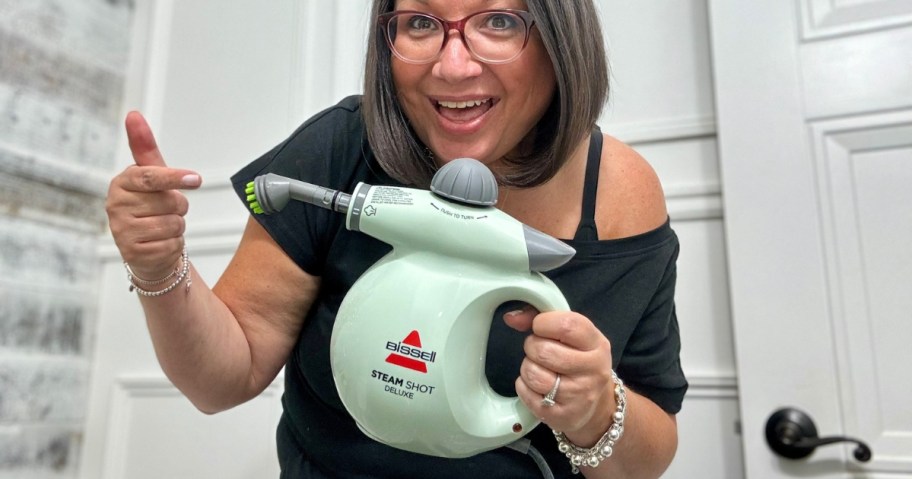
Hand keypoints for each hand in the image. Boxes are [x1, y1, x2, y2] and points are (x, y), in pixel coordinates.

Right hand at [106, 111, 201, 279]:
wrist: (148, 250)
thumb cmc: (151, 207)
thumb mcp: (151, 177)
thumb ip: (145, 147)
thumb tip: (133, 115)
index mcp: (121, 183)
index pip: (150, 177)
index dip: (175, 178)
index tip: (197, 179)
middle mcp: (116, 206)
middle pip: (169, 201)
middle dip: (178, 206)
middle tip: (166, 210)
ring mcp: (122, 231)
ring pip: (173, 223)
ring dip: (177, 226)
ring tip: (162, 227)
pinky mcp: (133, 254)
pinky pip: (172, 244)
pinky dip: (174, 245)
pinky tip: (161, 244)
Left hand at [504, 306, 615, 436]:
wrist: (597, 408)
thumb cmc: (580, 364)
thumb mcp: (574, 337)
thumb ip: (544, 319)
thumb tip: (511, 318)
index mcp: (597, 345)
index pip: (567, 325)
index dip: (543, 323)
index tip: (540, 327)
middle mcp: (593, 371)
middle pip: (544, 351)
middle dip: (532, 346)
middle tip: (539, 351)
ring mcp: (578, 396)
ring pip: (532, 373)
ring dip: (528, 367)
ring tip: (540, 369)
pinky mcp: (561, 416)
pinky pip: (526, 393)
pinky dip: (524, 387)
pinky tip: (538, 387)